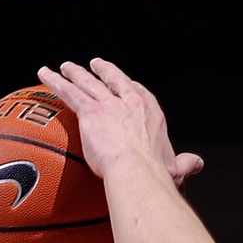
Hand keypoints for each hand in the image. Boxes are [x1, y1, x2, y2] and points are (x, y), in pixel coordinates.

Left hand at [37, 58, 202, 187]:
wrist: (138, 173)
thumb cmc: (156, 176)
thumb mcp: (175, 168)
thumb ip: (184, 164)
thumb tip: (196, 164)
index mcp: (151, 114)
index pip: (139, 93)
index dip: (130, 87)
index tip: (125, 83)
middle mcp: (130, 103)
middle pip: (113, 81)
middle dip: (103, 71)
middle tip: (94, 65)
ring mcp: (109, 105)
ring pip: (88, 83)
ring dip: (75, 73)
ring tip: (65, 67)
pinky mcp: (89, 113)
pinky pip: (69, 93)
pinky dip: (56, 82)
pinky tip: (46, 74)